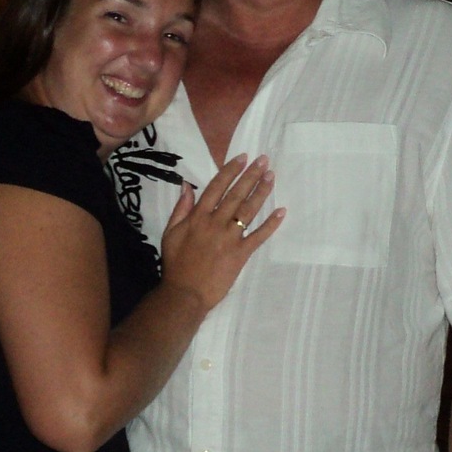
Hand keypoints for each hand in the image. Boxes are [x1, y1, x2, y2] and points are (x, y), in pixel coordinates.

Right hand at [160, 155, 282, 314]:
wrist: (185, 293)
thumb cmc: (175, 264)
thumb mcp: (170, 233)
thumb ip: (181, 208)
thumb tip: (186, 185)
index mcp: (197, 217)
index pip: (216, 187)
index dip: (230, 171)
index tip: (242, 158)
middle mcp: (215, 223)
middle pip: (236, 194)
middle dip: (251, 176)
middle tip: (264, 161)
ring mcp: (230, 238)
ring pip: (248, 210)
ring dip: (261, 192)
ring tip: (271, 177)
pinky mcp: (241, 254)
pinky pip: (258, 236)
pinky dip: (271, 224)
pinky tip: (281, 211)